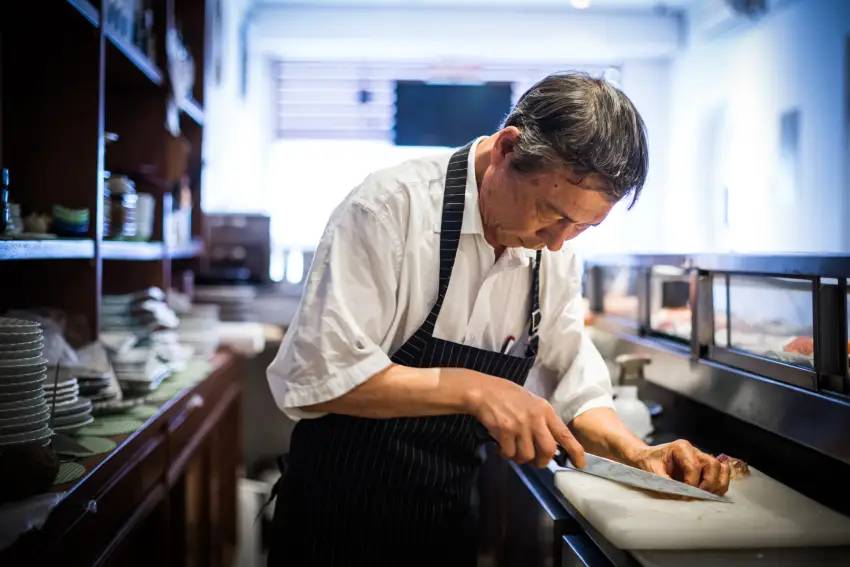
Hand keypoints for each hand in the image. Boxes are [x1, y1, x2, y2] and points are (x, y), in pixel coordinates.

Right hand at [467, 375, 584, 467]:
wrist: (484, 391)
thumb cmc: (508, 396)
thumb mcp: (532, 403)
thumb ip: (543, 421)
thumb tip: (551, 445)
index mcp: (545, 410)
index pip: (565, 434)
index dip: (575, 451)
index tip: (579, 464)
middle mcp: (535, 418)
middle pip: (547, 450)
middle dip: (542, 461)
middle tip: (535, 461)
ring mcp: (519, 425)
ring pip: (527, 455)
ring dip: (520, 458)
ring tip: (513, 449)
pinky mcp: (504, 431)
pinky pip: (509, 454)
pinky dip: (506, 454)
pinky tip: (502, 446)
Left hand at [628, 439, 730, 495]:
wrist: (646, 459)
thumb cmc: (648, 462)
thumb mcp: (652, 471)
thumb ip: (666, 482)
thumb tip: (681, 494)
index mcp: (681, 447)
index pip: (694, 465)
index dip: (692, 483)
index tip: (685, 495)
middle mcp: (694, 451)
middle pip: (713, 465)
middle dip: (708, 483)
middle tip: (698, 496)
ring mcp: (701, 458)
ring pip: (720, 469)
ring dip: (717, 485)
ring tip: (705, 496)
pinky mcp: (705, 468)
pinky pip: (721, 474)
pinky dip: (719, 485)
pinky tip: (709, 494)